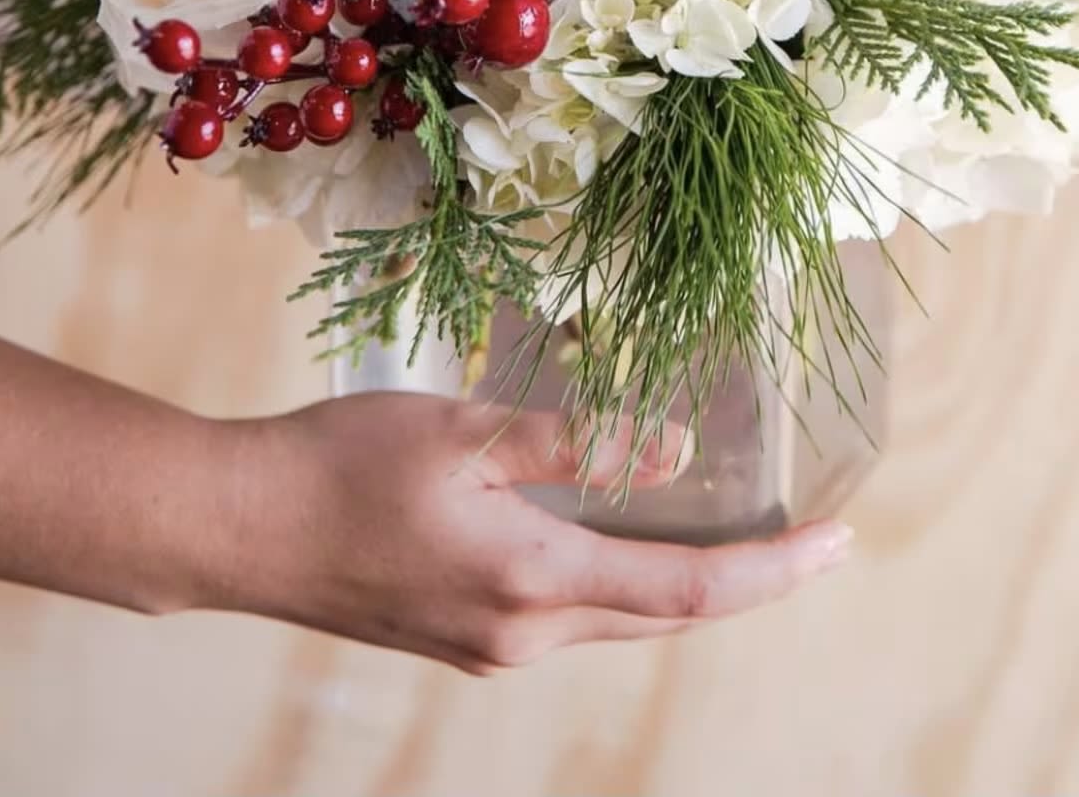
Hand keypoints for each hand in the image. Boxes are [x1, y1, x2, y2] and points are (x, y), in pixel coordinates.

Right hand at [214, 392, 854, 673]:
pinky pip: (571, 616)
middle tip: (809, 537)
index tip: (840, 543)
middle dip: (747, 581)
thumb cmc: (345, 466)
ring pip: (619, 618)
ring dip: (684, 582)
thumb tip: (679, 448)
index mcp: (535, 584)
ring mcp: (490, 647)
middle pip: (666, 615)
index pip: (691, 589)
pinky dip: (622, 581)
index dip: (776, 569)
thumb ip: (579, 441)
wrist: (238, 527)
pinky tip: (624, 536)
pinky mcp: (461, 637)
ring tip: (735, 530)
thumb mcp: (469, 431)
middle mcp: (523, 636)